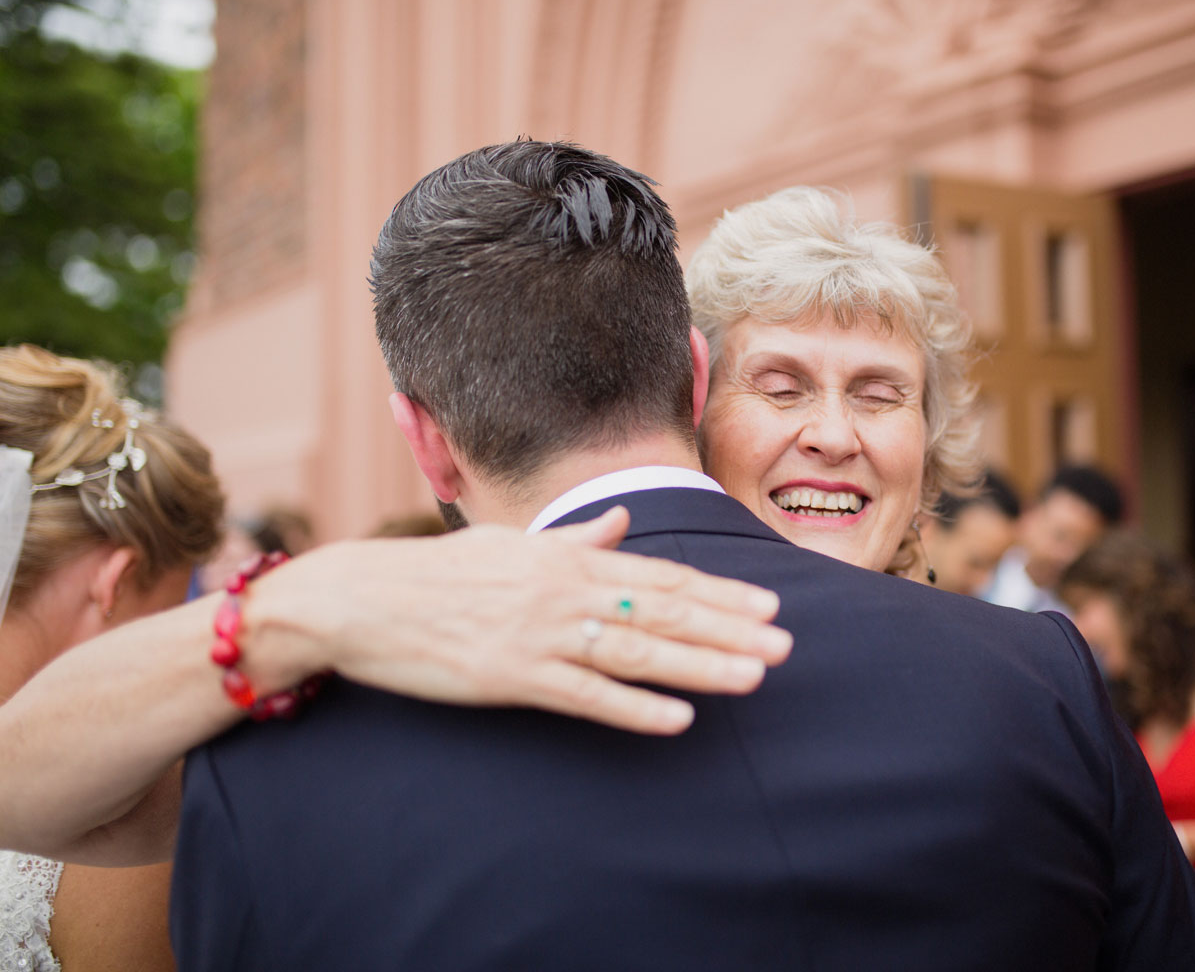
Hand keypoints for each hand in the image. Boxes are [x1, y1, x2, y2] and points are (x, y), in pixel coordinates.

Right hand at [243, 507, 791, 734]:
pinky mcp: (511, 678)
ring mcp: (539, 634)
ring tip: (752, 677)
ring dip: (698, 665)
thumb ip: (574, 539)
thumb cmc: (437, 573)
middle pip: (662, 611)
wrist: (361, 598)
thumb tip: (618, 523)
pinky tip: (677, 719)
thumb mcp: (510, 544)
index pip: (660, 576)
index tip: (766, 607)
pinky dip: (633, 708)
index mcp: (566, 558)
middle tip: (784, 646)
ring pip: (636, 651)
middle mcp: (562, 591)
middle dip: (728, 629)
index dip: (718, 594)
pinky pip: (585, 696)